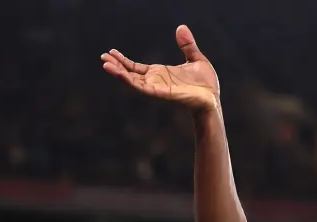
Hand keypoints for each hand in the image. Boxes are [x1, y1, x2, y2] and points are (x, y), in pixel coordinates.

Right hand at [101, 25, 219, 112]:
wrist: (214, 99)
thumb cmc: (206, 84)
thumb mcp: (196, 59)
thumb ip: (187, 45)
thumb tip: (181, 27)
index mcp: (161, 73)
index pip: (137, 67)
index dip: (124, 61)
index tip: (111, 52)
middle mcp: (156, 81)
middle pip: (131, 73)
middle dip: (117, 66)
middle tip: (103, 57)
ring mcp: (158, 87)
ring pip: (133, 81)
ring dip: (119, 73)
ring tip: (105, 64)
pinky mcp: (161, 93)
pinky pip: (142, 87)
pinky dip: (129, 81)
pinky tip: (119, 74)